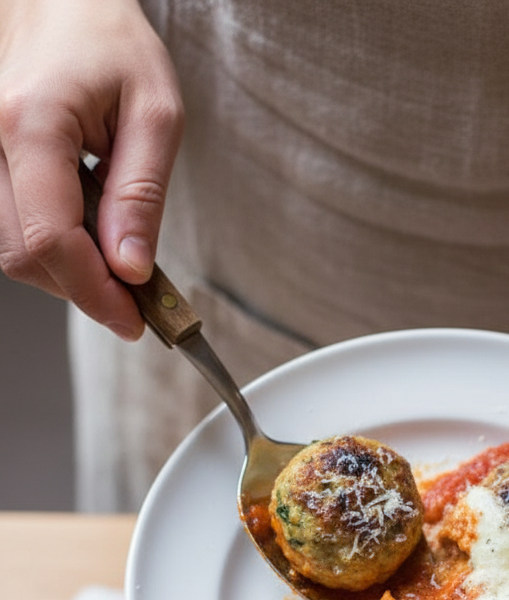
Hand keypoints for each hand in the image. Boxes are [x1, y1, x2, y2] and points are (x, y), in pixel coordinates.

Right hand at [0, 0, 183, 338]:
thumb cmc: (109, 40)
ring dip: (65, 269)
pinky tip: (83, 226)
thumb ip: (141, 196)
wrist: (60, 0)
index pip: (52, 239)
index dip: (95, 292)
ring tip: (112, 246)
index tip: (134, 319)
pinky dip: (49, 245)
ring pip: (10, 250)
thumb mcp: (155, 114)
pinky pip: (7, 227)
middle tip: (134, 293)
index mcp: (32, 124)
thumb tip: (132, 268)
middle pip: (25, 255)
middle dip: (82, 287)